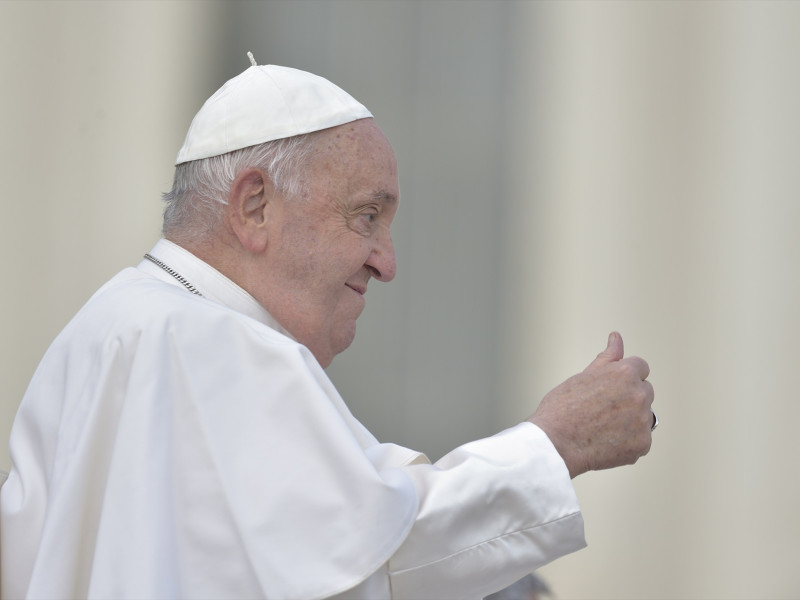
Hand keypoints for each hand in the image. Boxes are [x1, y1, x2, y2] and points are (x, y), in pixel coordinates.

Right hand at [529, 332, 653, 477]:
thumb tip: (616, 338)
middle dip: (629, 397)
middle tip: (601, 409)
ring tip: (601, 427)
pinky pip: (640, 438)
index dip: (623, 377)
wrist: (555, 445)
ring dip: (629, 419)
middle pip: (644, 390)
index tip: (609, 388)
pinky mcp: (643, 444)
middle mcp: (639, 395)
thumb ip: (607, 358)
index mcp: (625, 373)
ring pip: (643, 415)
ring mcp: (643, 421)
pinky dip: (627, 441)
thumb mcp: (583, 376)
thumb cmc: (562, 410)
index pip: (640, 367)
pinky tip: (606, 441)